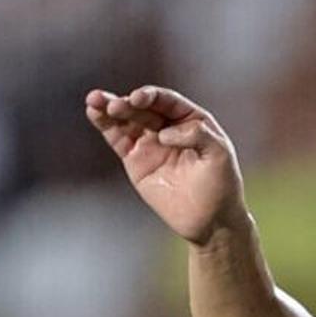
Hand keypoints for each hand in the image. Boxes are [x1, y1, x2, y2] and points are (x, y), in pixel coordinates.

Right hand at [86, 87, 244, 242]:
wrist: (210, 220)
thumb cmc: (221, 185)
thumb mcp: (220, 155)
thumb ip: (198, 134)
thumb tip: (164, 133)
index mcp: (191, 120)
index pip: (167, 101)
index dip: (151, 96)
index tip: (138, 98)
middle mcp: (168, 127)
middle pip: (143, 108)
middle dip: (127, 103)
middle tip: (115, 105)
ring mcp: (150, 142)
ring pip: (126, 119)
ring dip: (109, 107)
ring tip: (94, 100)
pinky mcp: (136, 160)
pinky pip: (118, 138)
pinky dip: (106, 125)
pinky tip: (94, 112)